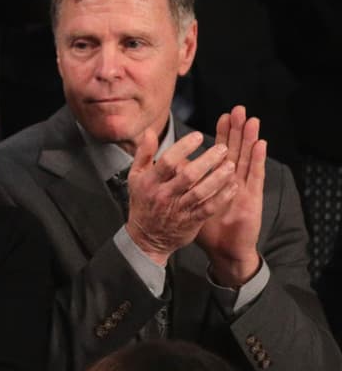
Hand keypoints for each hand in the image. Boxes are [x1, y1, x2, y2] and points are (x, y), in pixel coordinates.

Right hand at [124, 129, 237, 264]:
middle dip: (208, 160)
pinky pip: (210, 207)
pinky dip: (223, 196)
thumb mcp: (136, 177)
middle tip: (223, 148)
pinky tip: (233, 186)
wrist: (146, 238)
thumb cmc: (143, 203)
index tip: (198, 137)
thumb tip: (151, 132)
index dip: (184, 147)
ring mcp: (178, 209)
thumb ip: (144, 153)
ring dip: (218, 177)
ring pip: (202, 191)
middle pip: (189, 175)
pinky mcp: (191, 221)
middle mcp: (164, 195)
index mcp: (150, 182)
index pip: (168, 161)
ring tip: (231, 165)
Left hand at [195, 106, 265, 286]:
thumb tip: (171, 163)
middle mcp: (233, 180)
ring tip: (252, 120)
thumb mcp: (190, 201)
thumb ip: (183, 181)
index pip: (222, 151)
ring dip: (250, 139)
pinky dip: (258, 160)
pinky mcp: (252, 198)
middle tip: (239, 109)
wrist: (222, 249)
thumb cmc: (203, 225)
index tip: (222, 117)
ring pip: (248, 158)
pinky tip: (261, 144)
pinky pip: (256, 177)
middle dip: (237, 130)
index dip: (223, 135)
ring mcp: (244, 188)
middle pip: (237, 149)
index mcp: (218, 179)